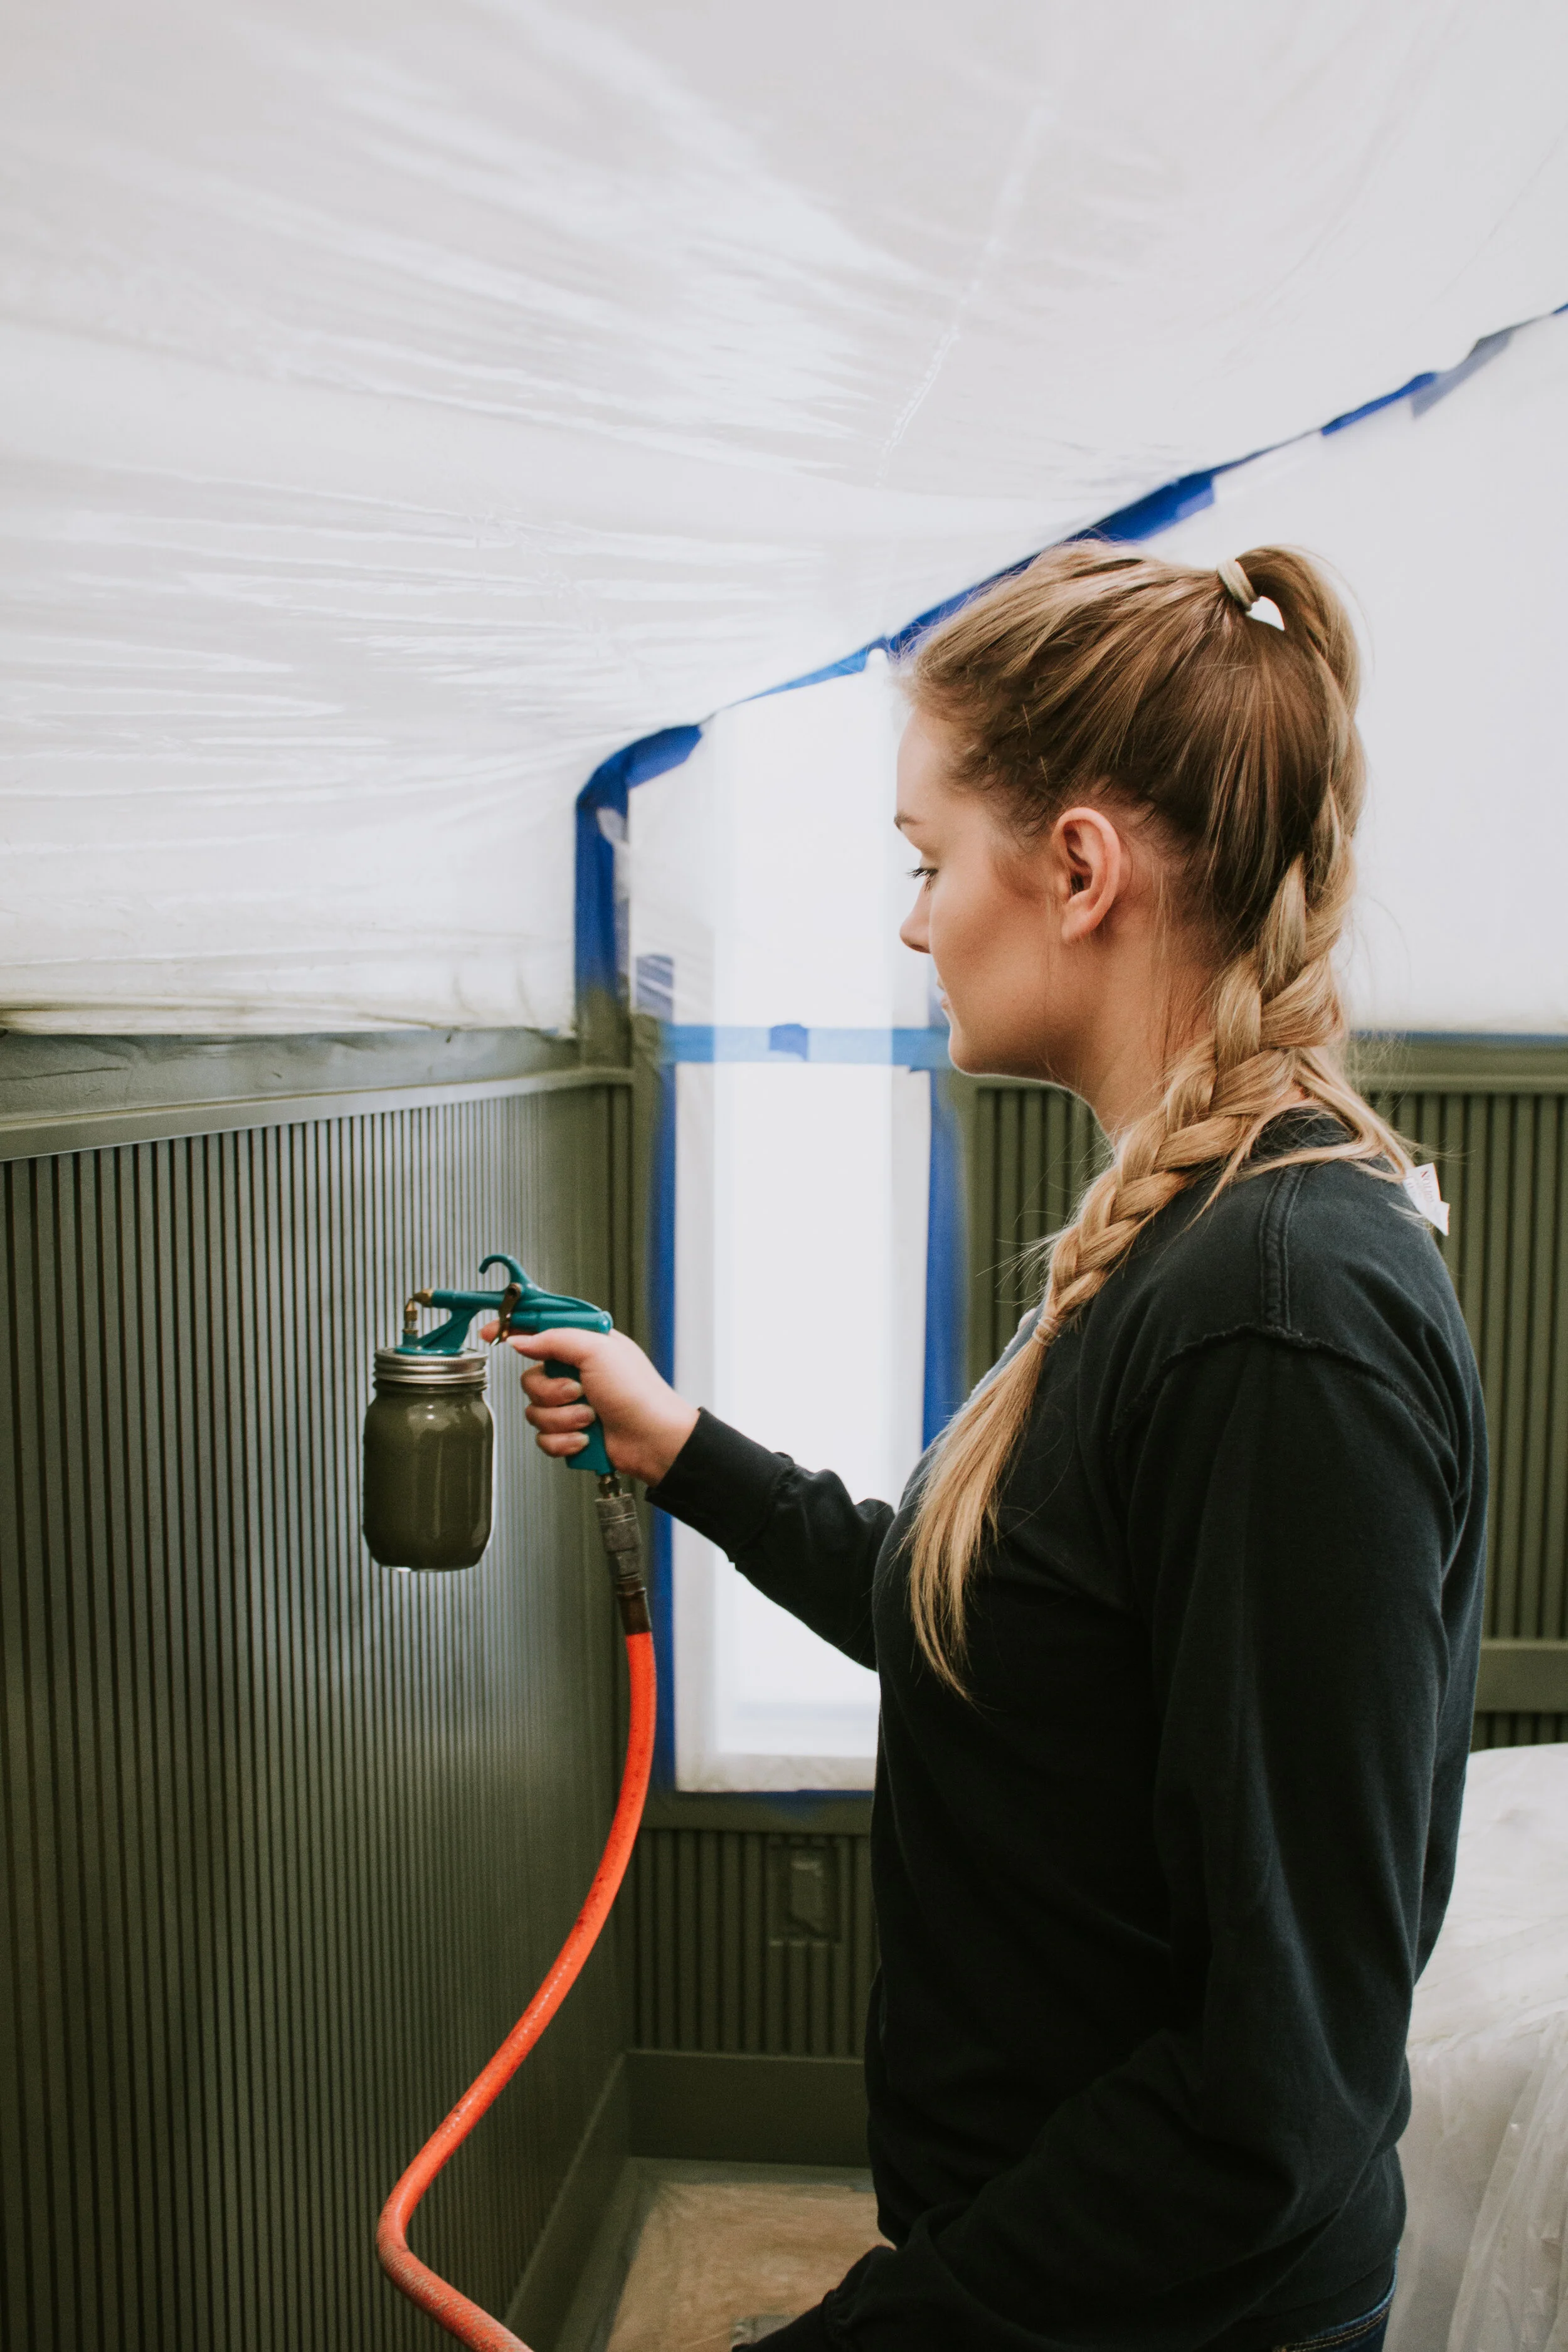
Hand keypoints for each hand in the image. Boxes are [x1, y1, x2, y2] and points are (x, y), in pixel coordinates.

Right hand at [490, 1325, 698, 1486]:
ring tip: (590, 1418)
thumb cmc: (638, 1393)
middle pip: (530, 1377)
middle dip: (552, 1392)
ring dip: (562, 1418)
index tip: (492, 1332)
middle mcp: (575, 1373)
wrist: (653, 1440)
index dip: (513, 1329)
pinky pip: (543, 1437)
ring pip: (534, 1410)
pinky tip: (585, 1438)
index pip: (539, 1330)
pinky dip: (564, 1440)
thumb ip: (554, 1339)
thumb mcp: (598, 1351)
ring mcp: (572, 1404)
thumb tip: (522, 1339)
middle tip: (579, 1392)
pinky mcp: (570, 1432)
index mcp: (583, 1346)